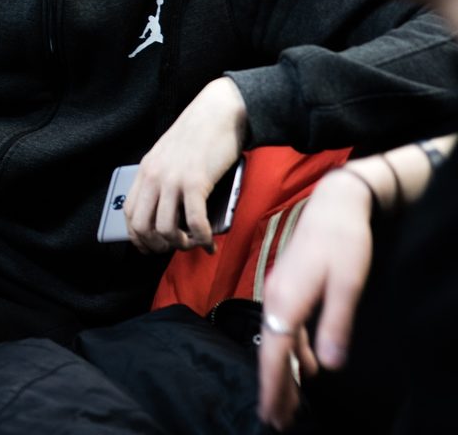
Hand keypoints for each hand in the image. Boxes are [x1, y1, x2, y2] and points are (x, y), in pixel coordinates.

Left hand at [125, 77, 247, 251]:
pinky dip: (201, 238)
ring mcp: (173, 179)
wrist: (219, 111)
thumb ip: (166, 180)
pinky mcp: (195, 181)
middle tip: (175, 247)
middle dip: (157, 246)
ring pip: (165, 229)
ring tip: (194, 243)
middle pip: (142, 226)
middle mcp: (154, 176)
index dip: (138, 237)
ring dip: (180, 244)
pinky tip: (208, 240)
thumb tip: (174, 213)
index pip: (129, 213)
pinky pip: (194, 222)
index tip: (152, 247)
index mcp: (145, 170)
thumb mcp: (170, 156)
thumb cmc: (200, 135)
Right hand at [257, 170, 376, 428]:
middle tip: (277, 421)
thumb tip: (328, 365)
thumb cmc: (343, 243)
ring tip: (289, 403)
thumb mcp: (347, 286)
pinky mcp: (288, 288)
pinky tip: (309, 366)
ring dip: (284, 373)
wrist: (334, 205)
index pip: (275, 354)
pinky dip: (293, 352)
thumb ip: (335, 324)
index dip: (274, 386)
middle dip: (275, 388)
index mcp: (285, 301)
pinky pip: (285, 329)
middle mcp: (275, 299)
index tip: (271, 414)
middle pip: (271, 352)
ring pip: (278, 342)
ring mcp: (279, 293)